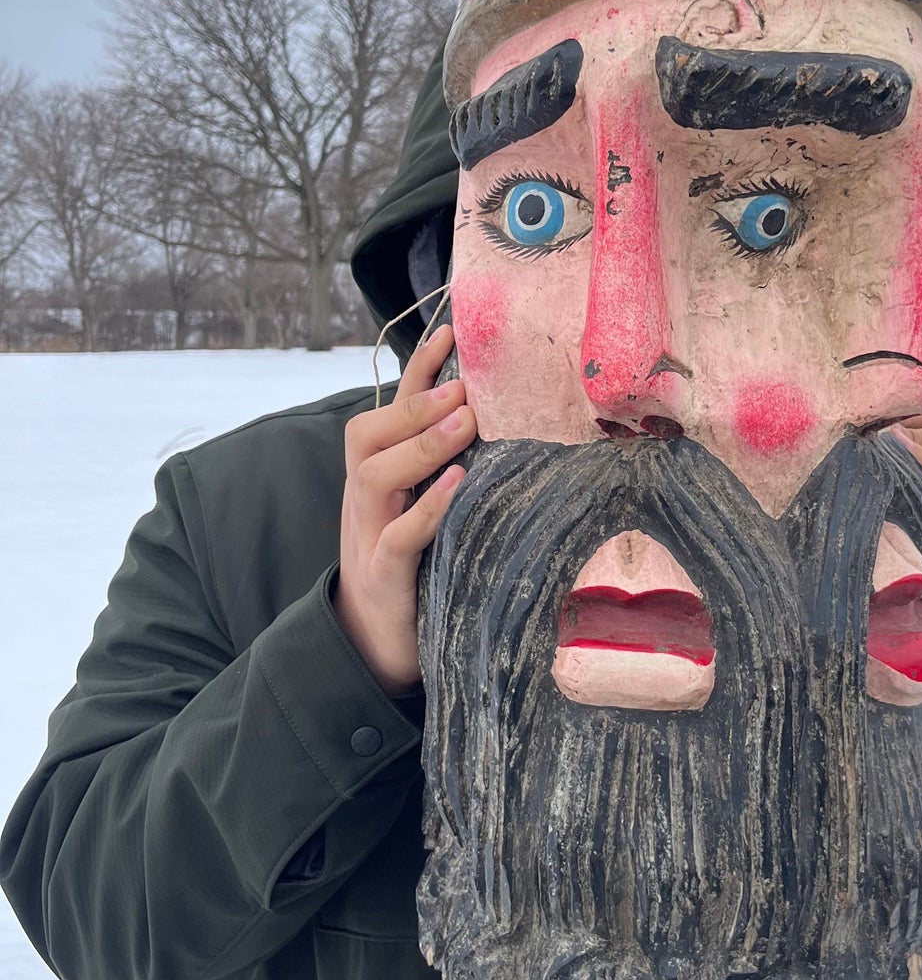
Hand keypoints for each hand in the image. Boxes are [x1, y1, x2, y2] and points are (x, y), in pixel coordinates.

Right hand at [334, 323, 475, 693]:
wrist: (374, 646)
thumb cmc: (414, 568)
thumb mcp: (425, 507)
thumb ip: (446, 467)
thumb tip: (497, 421)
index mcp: (376, 478)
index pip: (388, 412)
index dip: (416, 372)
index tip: (452, 333)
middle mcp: (365, 500)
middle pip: (368, 435)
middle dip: (417, 405)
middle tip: (466, 387)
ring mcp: (366, 537)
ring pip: (375, 476)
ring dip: (421, 444)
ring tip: (466, 423)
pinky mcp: (382, 578)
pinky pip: (397, 536)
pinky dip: (425, 508)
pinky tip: (456, 485)